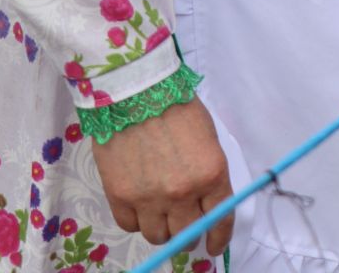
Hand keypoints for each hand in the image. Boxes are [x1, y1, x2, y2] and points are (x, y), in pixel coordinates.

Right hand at [94, 94, 232, 256]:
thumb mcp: (208, 139)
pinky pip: (129, 226)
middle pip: (187, 234)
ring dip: (162, 230)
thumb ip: (208, 174)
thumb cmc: (177, 107)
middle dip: (190, 235)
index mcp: (212, 174)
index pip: (220, 220)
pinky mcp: (119, 196)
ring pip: (158, 236)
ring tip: (161, 215)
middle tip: (186, 228)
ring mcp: (149, 198)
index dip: (218, 238)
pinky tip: (140, 207)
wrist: (135, 91)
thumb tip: (206, 202)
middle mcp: (182, 193)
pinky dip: (136, 221)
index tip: (214, 246)